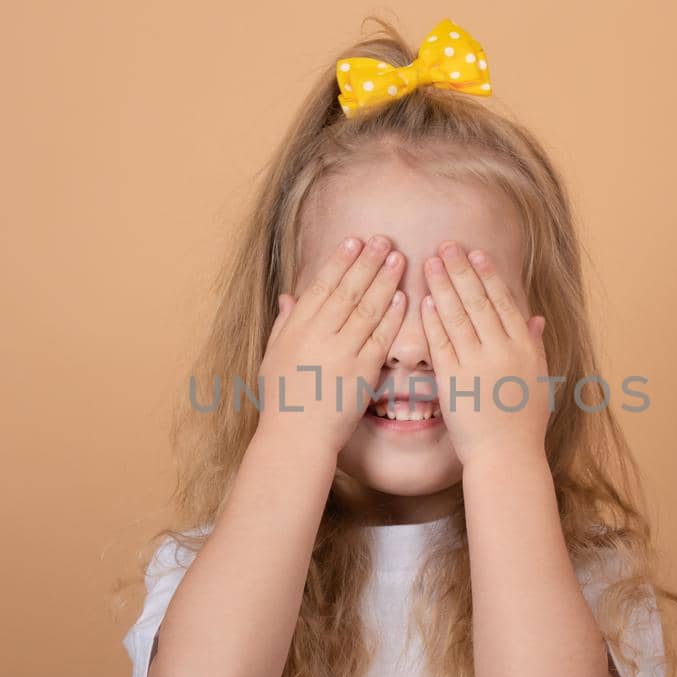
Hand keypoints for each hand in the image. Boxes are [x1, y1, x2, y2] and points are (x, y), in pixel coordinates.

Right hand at [256, 235, 405, 453]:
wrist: (296, 437)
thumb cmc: (282, 400)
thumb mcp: (272, 357)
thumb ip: (283, 324)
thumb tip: (288, 296)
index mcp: (296, 328)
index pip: (321, 286)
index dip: (339, 261)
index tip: (354, 240)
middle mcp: (319, 335)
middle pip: (348, 290)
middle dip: (367, 261)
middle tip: (383, 240)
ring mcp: (341, 352)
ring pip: (367, 308)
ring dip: (384, 281)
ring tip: (398, 258)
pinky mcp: (362, 372)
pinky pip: (380, 338)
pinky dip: (391, 316)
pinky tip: (403, 297)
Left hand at [419, 241, 549, 466]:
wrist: (507, 456)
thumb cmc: (522, 422)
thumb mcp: (538, 379)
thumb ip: (534, 345)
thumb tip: (536, 318)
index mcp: (525, 348)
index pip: (504, 302)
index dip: (488, 275)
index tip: (476, 252)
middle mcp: (503, 351)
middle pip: (479, 301)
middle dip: (461, 270)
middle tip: (447, 245)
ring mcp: (478, 365)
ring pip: (458, 316)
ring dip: (443, 286)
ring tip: (430, 262)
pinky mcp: (454, 380)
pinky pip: (441, 343)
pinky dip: (433, 319)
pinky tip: (424, 299)